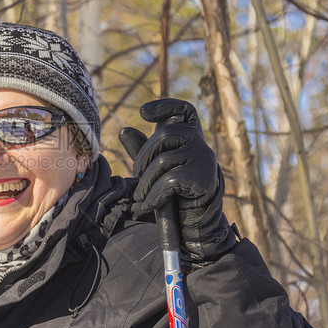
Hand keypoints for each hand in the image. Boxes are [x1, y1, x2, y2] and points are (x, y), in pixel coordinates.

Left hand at [118, 98, 232, 262]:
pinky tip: (147, 206)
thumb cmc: (174, 191)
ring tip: (141, 196)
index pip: (184, 110)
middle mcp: (200, 144)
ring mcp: (203, 160)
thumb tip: (124, 131)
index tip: (143, 113)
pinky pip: (169, 181)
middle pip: (165, 135)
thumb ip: (142, 149)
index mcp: (190, 136)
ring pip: (164, 161)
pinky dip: (153, 196)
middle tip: (135, 174)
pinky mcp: (202, 179)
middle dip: (143, 156)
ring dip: (146, 182)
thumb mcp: (156, 168)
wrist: (196, 222)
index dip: (166, 105)